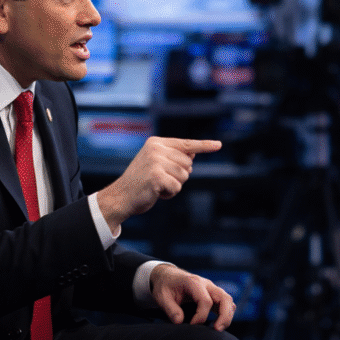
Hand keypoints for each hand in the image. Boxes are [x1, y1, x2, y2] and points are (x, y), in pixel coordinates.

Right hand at [97, 137, 220, 227]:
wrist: (120, 196)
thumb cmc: (141, 182)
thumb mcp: (156, 165)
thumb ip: (173, 158)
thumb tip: (193, 154)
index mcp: (156, 143)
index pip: (186, 144)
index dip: (204, 145)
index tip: (219, 145)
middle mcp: (156, 149)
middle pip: (188, 163)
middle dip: (179, 175)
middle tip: (160, 179)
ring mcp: (156, 162)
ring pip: (184, 176)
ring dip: (174, 185)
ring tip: (157, 186)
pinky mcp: (156, 176)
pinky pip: (177, 187)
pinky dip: (170, 194)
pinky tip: (156, 192)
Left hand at [150, 264, 236, 330]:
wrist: (168, 276)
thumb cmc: (165, 286)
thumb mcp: (161, 296)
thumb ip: (170, 309)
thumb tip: (179, 322)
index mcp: (194, 282)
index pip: (205, 301)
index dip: (200, 316)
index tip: (191, 326)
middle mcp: (206, 284)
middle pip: (224, 298)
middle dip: (225, 315)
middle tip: (217, 330)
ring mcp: (212, 289)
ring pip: (228, 301)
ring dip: (228, 315)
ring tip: (218, 329)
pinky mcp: (213, 295)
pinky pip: (226, 303)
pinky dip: (226, 313)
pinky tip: (218, 324)